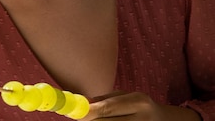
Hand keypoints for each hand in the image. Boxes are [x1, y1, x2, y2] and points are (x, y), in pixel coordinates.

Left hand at [85, 91, 200, 120]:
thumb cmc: (140, 107)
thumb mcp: (127, 96)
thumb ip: (106, 99)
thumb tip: (83, 103)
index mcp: (138, 102)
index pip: (109, 108)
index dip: (90, 112)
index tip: (74, 112)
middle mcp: (140, 119)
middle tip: (80, 117)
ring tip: (95, 119)